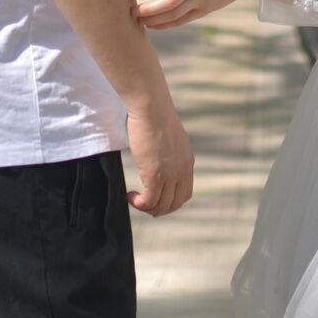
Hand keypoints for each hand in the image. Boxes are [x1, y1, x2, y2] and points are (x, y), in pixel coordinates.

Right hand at [124, 87, 193, 215]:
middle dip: (158, 208)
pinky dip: (139, 204)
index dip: (169, 201)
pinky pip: (149, 201)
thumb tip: (158, 157)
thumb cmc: (154, 117)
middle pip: (175, 204)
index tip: (155, 197)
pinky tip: (129, 196)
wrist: (151, 108)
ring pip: (161, 206)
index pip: (184, 194)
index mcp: (187, 162)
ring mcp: (171, 174)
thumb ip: (168, 152)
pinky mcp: (155, 175)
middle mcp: (183, 171)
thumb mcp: (169, 138)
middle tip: (142, 203)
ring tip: (134, 199)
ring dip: (146, 207)